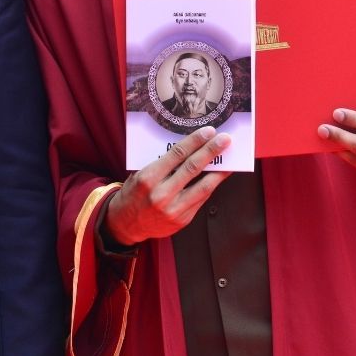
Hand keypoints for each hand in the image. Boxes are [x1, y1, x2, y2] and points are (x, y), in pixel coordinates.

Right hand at [103, 126, 230, 247]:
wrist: (126, 225)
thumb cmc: (134, 194)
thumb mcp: (139, 174)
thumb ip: (161, 164)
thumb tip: (188, 149)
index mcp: (148, 178)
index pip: (176, 154)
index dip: (195, 141)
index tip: (208, 131)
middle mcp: (161, 194)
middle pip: (192, 168)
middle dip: (211, 151)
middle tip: (225, 139)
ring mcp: (173, 209)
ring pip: (203, 186)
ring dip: (219, 171)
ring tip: (230, 160)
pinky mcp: (182, 219)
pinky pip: (201, 199)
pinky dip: (211, 186)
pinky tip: (218, 177)